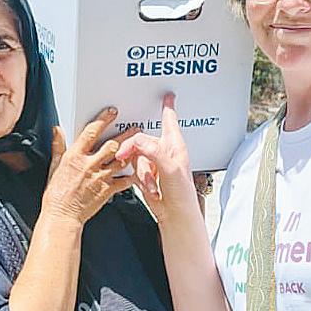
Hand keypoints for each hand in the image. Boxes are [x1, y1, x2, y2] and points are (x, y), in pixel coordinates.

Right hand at [42, 107, 136, 223]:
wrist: (62, 216)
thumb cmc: (56, 195)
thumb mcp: (54, 166)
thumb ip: (58, 147)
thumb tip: (57, 130)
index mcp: (74, 156)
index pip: (91, 132)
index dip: (104, 119)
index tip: (112, 113)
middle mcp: (89, 165)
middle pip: (112, 145)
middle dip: (125, 135)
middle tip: (135, 129)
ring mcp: (100, 178)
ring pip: (121, 160)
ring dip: (131, 152)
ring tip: (140, 146)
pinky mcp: (108, 190)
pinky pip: (125, 181)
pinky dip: (132, 176)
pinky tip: (137, 171)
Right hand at [115, 93, 194, 216]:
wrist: (176, 215)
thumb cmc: (182, 194)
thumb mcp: (170, 170)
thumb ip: (155, 152)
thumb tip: (140, 141)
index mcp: (174, 146)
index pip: (169, 121)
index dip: (167, 108)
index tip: (167, 96)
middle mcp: (165, 152)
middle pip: (142, 139)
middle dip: (135, 151)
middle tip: (128, 156)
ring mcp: (155, 163)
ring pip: (136, 156)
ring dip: (141, 172)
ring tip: (153, 185)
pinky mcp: (147, 174)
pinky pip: (134, 169)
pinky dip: (139, 179)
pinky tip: (150, 188)